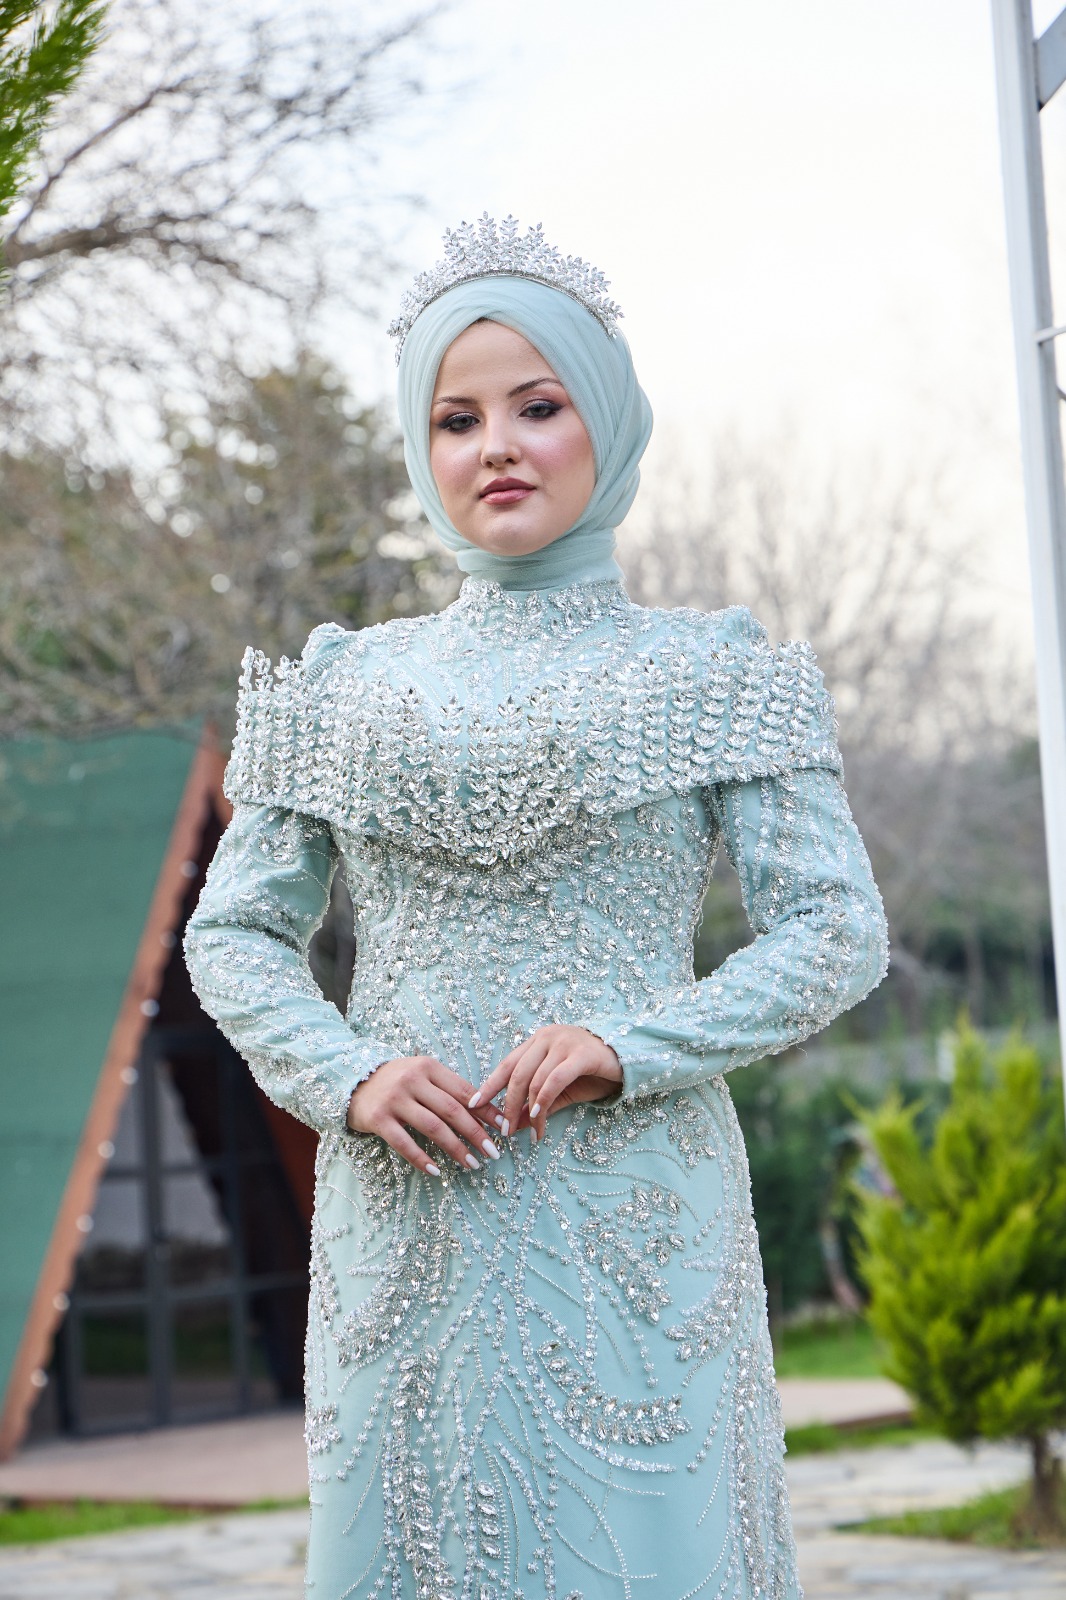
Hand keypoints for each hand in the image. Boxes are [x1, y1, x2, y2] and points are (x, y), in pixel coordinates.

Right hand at [347, 1055, 506, 1176]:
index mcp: (429, 1067)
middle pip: (452, 1110)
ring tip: (472, 1164)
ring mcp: (394, 1099)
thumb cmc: (397, 1081)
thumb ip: (448, 1089)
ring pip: (432, 1127)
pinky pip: (404, 1143)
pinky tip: (437, 1172)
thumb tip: (486, 1112)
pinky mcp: (378, 1119)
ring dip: (455, 1148)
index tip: (504, 1128)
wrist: (352, 1081)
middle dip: (476, 1133)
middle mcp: (412, 1080)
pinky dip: (422, 1159)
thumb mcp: (422, 1076)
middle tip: (493, 1152)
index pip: (464, 1091)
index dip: (486, 1111)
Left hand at [470, 1024, 622, 1144]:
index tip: (473, 1106)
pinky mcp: (580, 1054)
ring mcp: (563, 1042)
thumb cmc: (591, 1073)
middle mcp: (546, 1037)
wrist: (628, 1058)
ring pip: (534, 1080)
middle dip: (508, 1105)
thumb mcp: (560, 1090)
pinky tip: (539, 1118)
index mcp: (537, 1041)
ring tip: (529, 1130)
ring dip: (528, 1110)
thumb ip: (537, 1105)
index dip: (488, 1086)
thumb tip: (513, 1127)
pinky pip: (554, 1080)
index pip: (506, 1064)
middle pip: (516, 1074)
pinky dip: (543, 1101)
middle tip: (504, 1130)